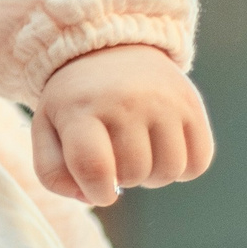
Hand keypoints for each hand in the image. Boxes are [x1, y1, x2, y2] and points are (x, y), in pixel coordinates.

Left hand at [31, 44, 214, 206]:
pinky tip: (163, 150)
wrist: (109, 49)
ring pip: (169, 171)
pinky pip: (199, 161)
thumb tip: (92, 199)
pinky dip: (183, 169)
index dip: (98, 192)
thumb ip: (53, 173)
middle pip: (134, 173)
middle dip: (122, 178)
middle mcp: (125, 100)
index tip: (98, 190)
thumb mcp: (47, 129)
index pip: (94, 167)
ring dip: (152, 176)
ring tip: (138, 154)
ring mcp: (163, 100)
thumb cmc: (75, 102)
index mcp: (80, 108)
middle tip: (115, 157)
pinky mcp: (192, 104)